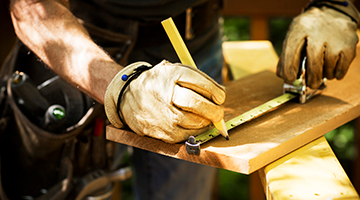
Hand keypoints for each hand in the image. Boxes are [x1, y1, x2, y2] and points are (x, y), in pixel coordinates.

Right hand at [105, 60, 225, 142]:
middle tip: (218, 112)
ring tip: (206, 118)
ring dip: (206, 122)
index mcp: (171, 75)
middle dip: (215, 110)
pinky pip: (188, 135)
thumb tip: (220, 95)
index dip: (216, 92)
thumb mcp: (171, 72)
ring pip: (196, 122)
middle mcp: (167, 94)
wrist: (127, 98)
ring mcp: (164, 115)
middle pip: (200, 104)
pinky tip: (195, 125)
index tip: (220, 96)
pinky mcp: (164, 132)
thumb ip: (194, 79)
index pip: (202, 83)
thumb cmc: (158, 84)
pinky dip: (196, 131)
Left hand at [277, 5, 358, 88]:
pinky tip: (333, 71)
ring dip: (325, 74)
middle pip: (314, 60)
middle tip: (311, 84)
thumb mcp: (294, 37)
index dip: (289, 68)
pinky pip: (342, 66)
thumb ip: (286, 57)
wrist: (331, 14)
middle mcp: (318, 31)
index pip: (292, 51)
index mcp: (300, 28)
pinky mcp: (349, 43)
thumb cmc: (308, 31)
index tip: (290, 79)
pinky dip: (337, 73)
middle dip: (311, 77)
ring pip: (329, 65)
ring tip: (322, 72)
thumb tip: (284, 77)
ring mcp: (336, 37)